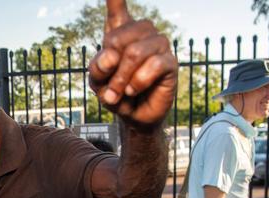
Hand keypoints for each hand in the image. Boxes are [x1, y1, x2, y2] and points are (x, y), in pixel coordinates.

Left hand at [89, 0, 177, 124]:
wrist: (132, 116)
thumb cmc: (115, 93)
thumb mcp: (97, 81)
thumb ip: (98, 67)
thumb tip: (111, 55)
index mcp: (120, 32)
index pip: (117, 8)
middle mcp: (141, 33)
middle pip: (119, 37)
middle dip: (110, 68)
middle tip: (109, 89)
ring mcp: (158, 45)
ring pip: (135, 53)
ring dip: (122, 78)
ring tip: (119, 93)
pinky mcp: (170, 62)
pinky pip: (154, 65)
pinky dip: (138, 81)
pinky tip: (133, 90)